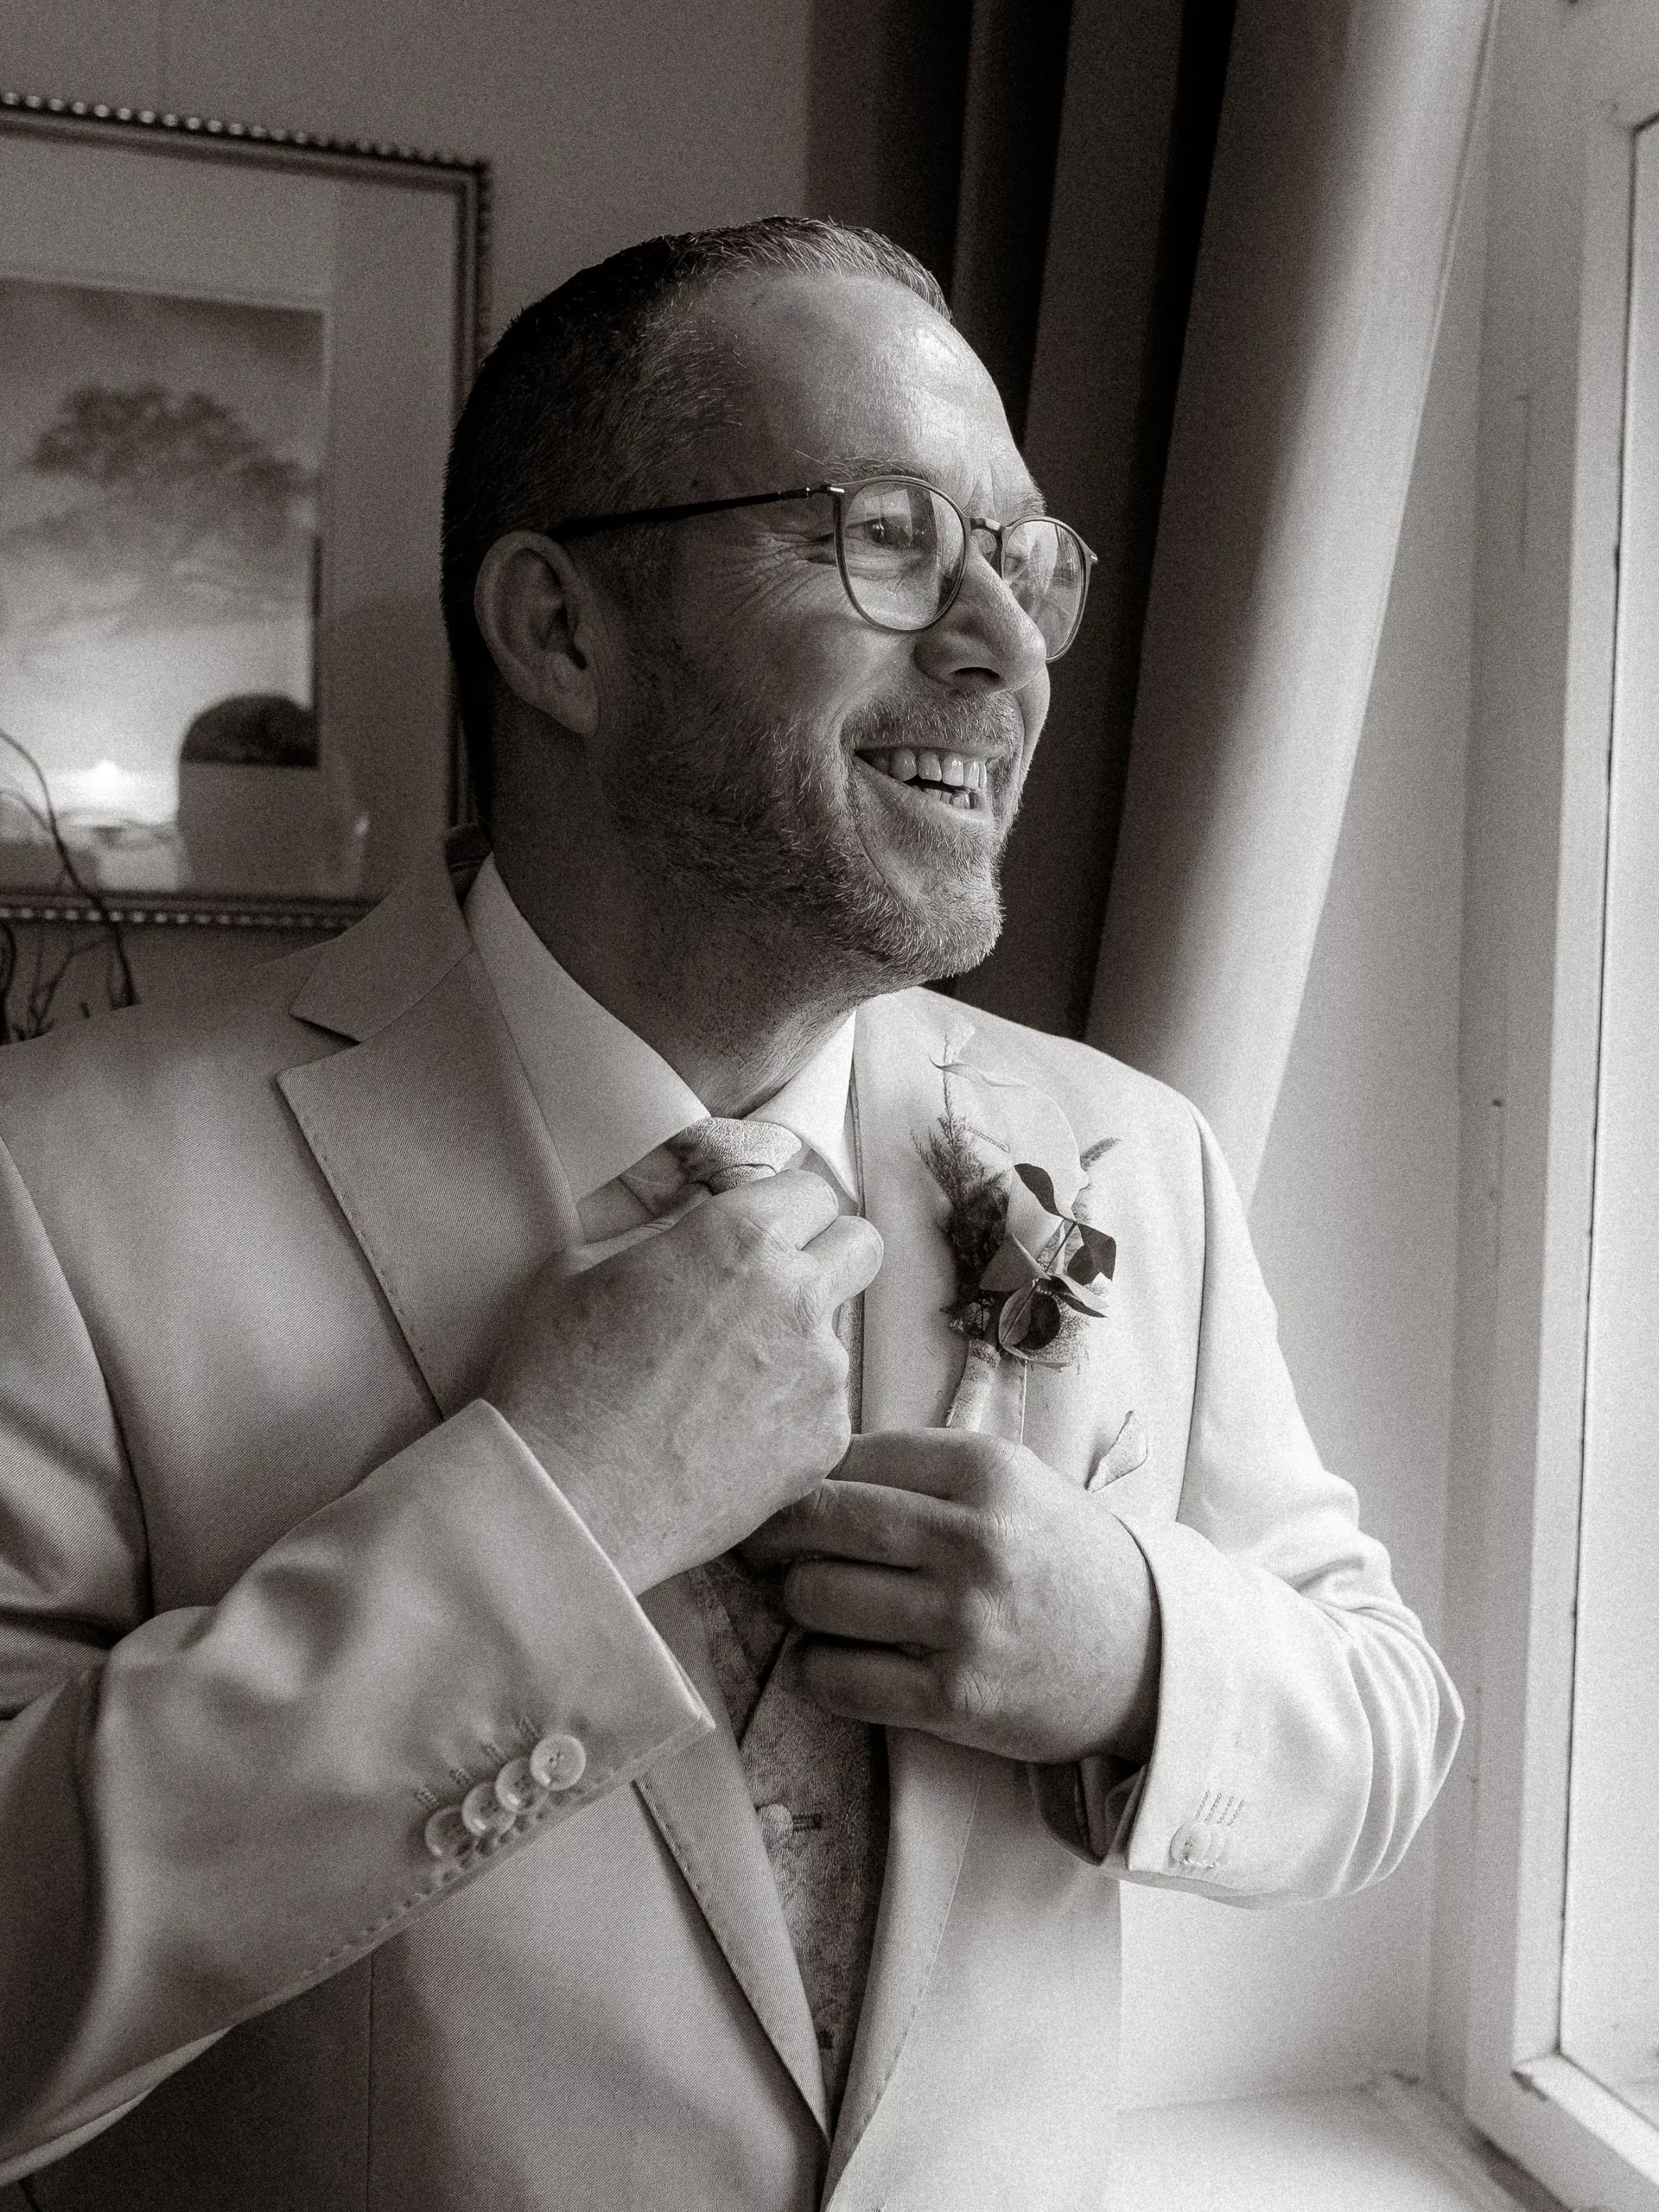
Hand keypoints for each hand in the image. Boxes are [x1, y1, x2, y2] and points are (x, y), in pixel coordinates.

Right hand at [487, 1172, 881, 1592]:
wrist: (569, 1503)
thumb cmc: (556, 1380)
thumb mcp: (581, 1269)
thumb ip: (661, 1229)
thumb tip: (699, 1215)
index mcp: (739, 1237)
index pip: (813, 1191)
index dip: (784, 1211)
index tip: (760, 1235)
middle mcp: (798, 1295)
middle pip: (861, 1246)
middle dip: (827, 1257)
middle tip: (773, 1291)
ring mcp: (822, 1373)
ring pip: (836, 1334)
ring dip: (798, 1344)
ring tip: (724, 1388)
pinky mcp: (826, 1441)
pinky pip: (825, 1406)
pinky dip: (790, 1414)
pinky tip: (730, 1437)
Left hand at [742, 1430, 1160, 1765]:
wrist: (1145, 1652)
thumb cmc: (1055, 1556)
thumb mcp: (1006, 1481)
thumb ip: (913, 1468)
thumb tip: (797, 1471)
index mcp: (981, 1470)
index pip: (845, 1458)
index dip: (796, 1479)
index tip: (776, 1497)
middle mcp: (972, 1540)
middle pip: (818, 1521)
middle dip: (771, 1535)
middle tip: (757, 1547)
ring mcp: (963, 1622)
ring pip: (815, 1597)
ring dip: (794, 1602)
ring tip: (812, 1602)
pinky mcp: (955, 1698)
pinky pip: (836, 1678)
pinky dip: (815, 1668)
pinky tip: (835, 1657)